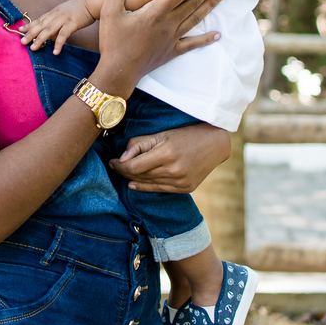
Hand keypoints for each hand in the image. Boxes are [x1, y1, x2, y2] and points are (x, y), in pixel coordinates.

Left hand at [20, 0, 94, 54]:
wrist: (92, 2)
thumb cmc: (80, 9)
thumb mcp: (65, 14)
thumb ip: (57, 24)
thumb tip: (51, 38)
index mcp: (53, 12)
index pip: (38, 20)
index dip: (29, 26)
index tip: (20, 31)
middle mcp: (56, 15)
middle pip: (40, 25)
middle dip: (30, 34)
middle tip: (22, 42)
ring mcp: (63, 19)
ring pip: (48, 30)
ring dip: (40, 39)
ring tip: (33, 48)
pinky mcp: (72, 23)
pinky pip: (63, 35)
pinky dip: (58, 43)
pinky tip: (55, 51)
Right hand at [92, 0, 222, 96]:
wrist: (118, 72)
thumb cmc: (113, 41)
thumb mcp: (109, 12)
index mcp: (155, 13)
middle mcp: (168, 24)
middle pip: (192, 3)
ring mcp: (172, 39)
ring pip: (195, 19)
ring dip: (208, 6)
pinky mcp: (171, 51)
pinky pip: (192, 44)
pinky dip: (206, 39)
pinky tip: (217, 35)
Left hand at [109, 125, 231, 192]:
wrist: (214, 144)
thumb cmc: (184, 135)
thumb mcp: (160, 134)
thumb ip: (138, 145)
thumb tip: (122, 159)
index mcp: (166, 154)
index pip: (133, 167)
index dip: (119, 166)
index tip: (111, 162)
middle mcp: (174, 171)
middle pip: (139, 176)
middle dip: (124, 171)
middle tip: (114, 166)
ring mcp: (180, 182)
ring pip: (147, 184)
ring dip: (133, 179)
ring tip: (123, 173)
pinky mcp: (185, 189)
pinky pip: (159, 190)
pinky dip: (145, 187)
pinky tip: (134, 184)